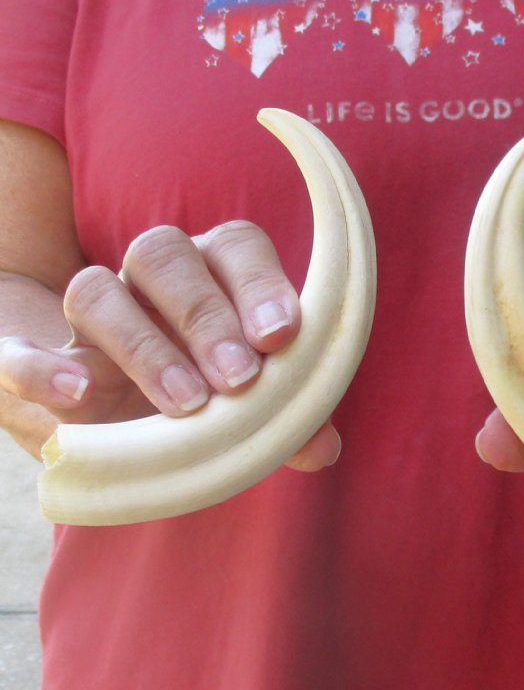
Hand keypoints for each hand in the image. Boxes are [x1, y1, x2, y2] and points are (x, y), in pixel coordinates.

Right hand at [0, 220, 340, 470]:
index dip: (260, 283)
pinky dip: (38, 366)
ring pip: (99, 289)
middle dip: (206, 315)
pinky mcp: (36, 358)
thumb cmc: (205, 400)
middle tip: (239, 379)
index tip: (281, 336)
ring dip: (144, 344)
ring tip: (186, 404)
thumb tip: (323, 448)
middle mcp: (152, 281)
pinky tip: (75, 395)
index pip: (237, 246)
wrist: (118, 417)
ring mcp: (94, 315)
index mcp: (213, 275)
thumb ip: (286, 422)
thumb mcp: (248, 411)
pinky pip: (16, 348)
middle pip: (167, 256)